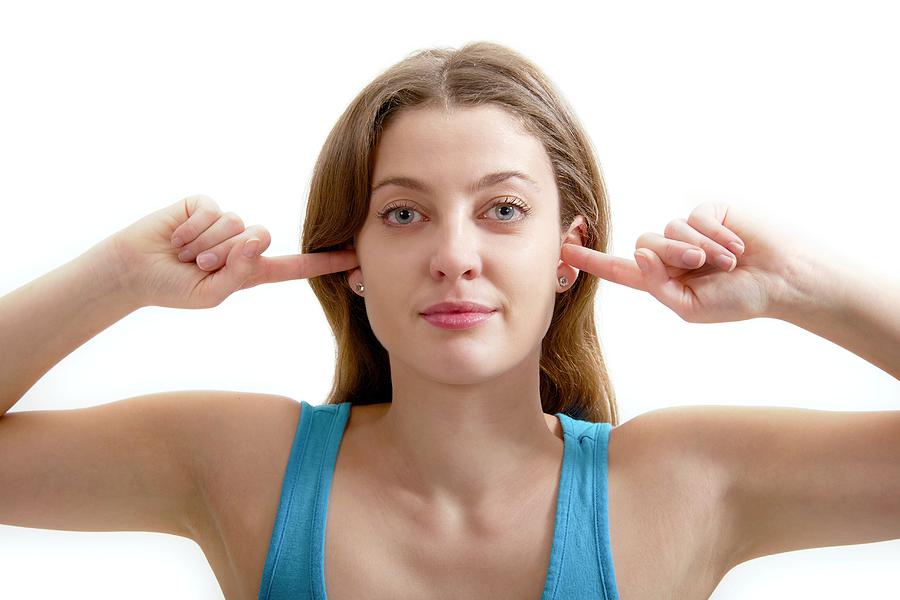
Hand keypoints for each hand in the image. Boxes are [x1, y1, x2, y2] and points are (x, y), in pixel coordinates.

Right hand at [89, 194, 358, 308]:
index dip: (323, 262)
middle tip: (197, 265)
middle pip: (259, 239)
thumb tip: (256, 236)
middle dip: (224, 256)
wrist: (133, 271)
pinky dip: (192, 230)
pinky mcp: (205, 204)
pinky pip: (213, 212)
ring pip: (235, 225)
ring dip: (205, 245)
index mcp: (251, 270)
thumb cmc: (173, 288)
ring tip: (184, 254)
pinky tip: (175, 238)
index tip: (354, 257)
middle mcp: (243, 243)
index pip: (294, 266)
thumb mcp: (212, 293)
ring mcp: (225, 222)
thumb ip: (241, 272)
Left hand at [561, 202, 812, 323]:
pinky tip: (738, 247)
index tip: (562, 250)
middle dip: (673, 259)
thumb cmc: (738, 300)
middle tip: (705, 269)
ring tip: (729, 262)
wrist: (782, 282)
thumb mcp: (689, 307)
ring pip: (669, 230)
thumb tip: (638, 252)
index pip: (620, 269)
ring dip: (699, 249)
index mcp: (662, 279)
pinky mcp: (709, 210)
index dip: (591, 260)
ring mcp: (690, 230)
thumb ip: (656, 284)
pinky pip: (694, 217)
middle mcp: (672, 252)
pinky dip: (715, 235)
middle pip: (645, 245)